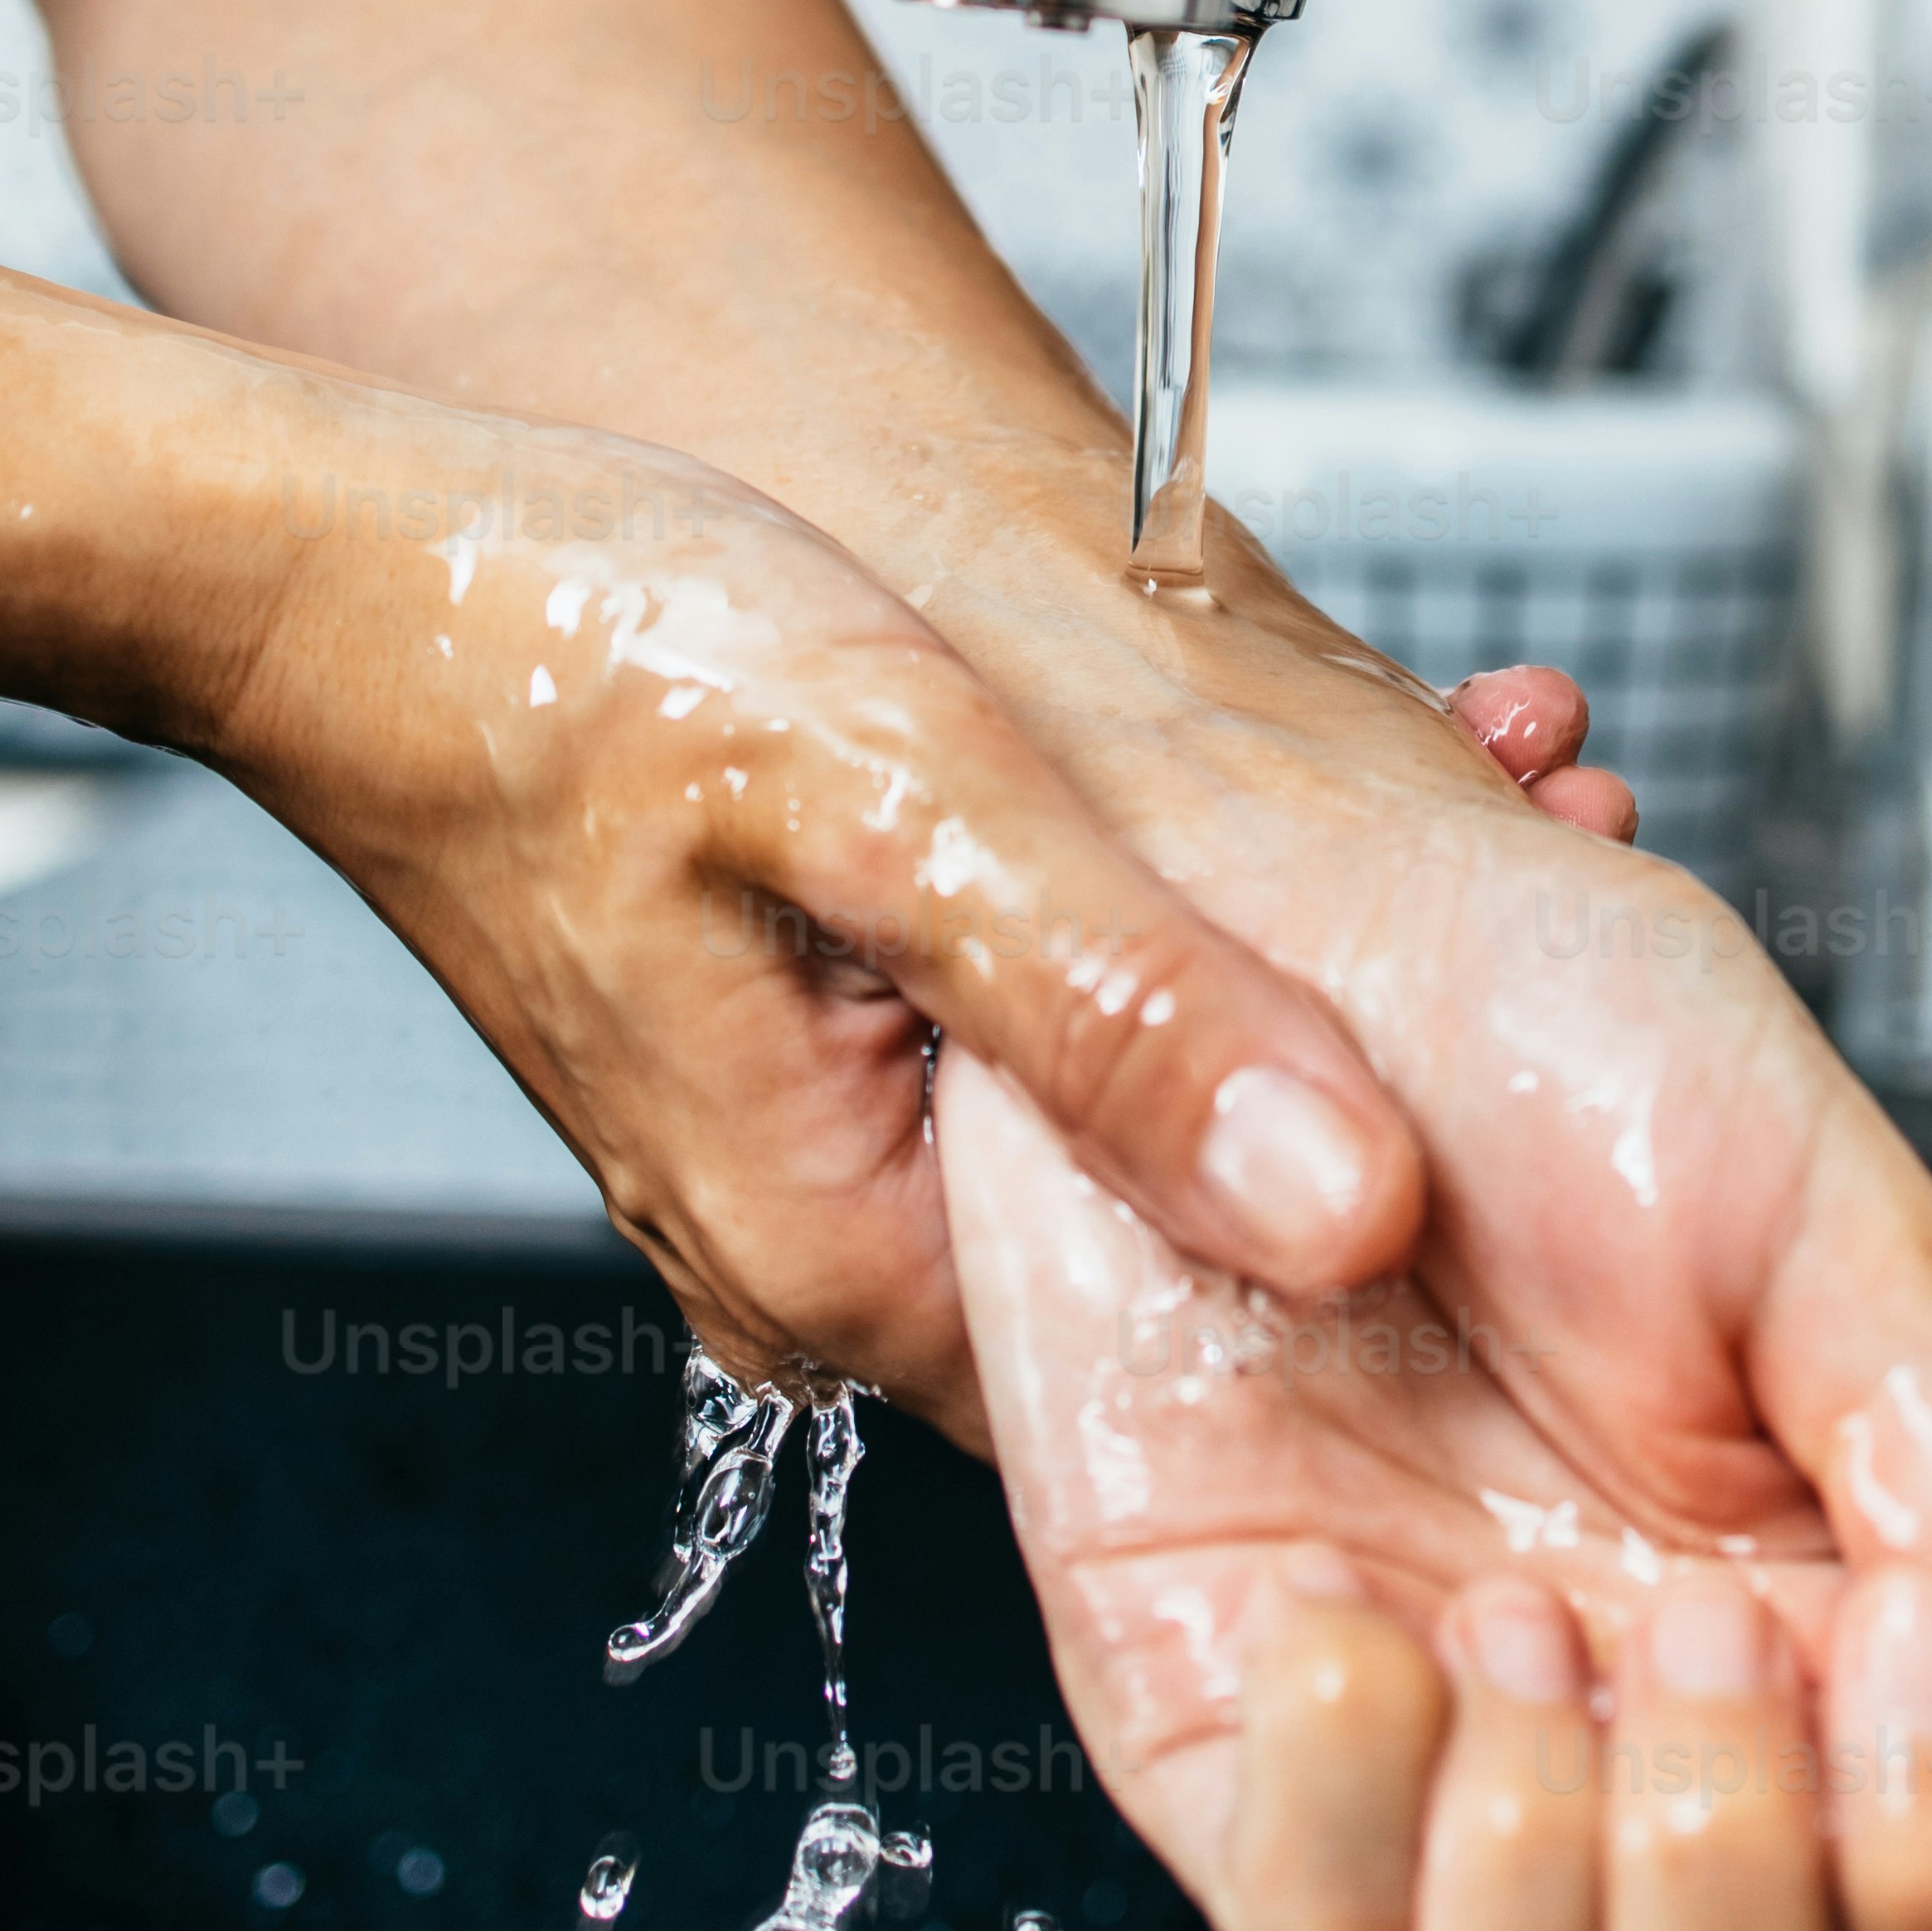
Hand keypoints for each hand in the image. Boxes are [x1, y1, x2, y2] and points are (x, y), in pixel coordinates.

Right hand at [219, 384, 1612, 1433]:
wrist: (357, 577)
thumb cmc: (579, 649)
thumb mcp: (894, 793)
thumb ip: (1123, 1008)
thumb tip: (1355, 1212)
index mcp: (858, 1264)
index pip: (1233, 1353)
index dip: (1425, 1171)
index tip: (1574, 973)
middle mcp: (845, 1264)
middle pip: (1223, 1216)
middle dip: (1414, 1027)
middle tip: (1572, 809)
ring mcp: (833, 1175)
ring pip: (1170, 1106)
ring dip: (1325, 948)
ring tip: (1495, 763)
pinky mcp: (831, 1078)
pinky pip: (1082, 1039)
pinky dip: (1202, 925)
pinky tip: (1322, 788)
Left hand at [929, 646, 1931, 1930]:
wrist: (1280, 902)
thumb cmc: (1553, 1027)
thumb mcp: (1845, 1238)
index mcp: (1837, 1672)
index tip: (1921, 1660)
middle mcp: (1635, 1772)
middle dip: (1754, 1929)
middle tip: (1730, 1649)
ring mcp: (1426, 1783)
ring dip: (1557, 1897)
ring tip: (1537, 1621)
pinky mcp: (1219, 1741)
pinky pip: (1296, 1928)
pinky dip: (1356, 1797)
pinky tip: (1367, 1607)